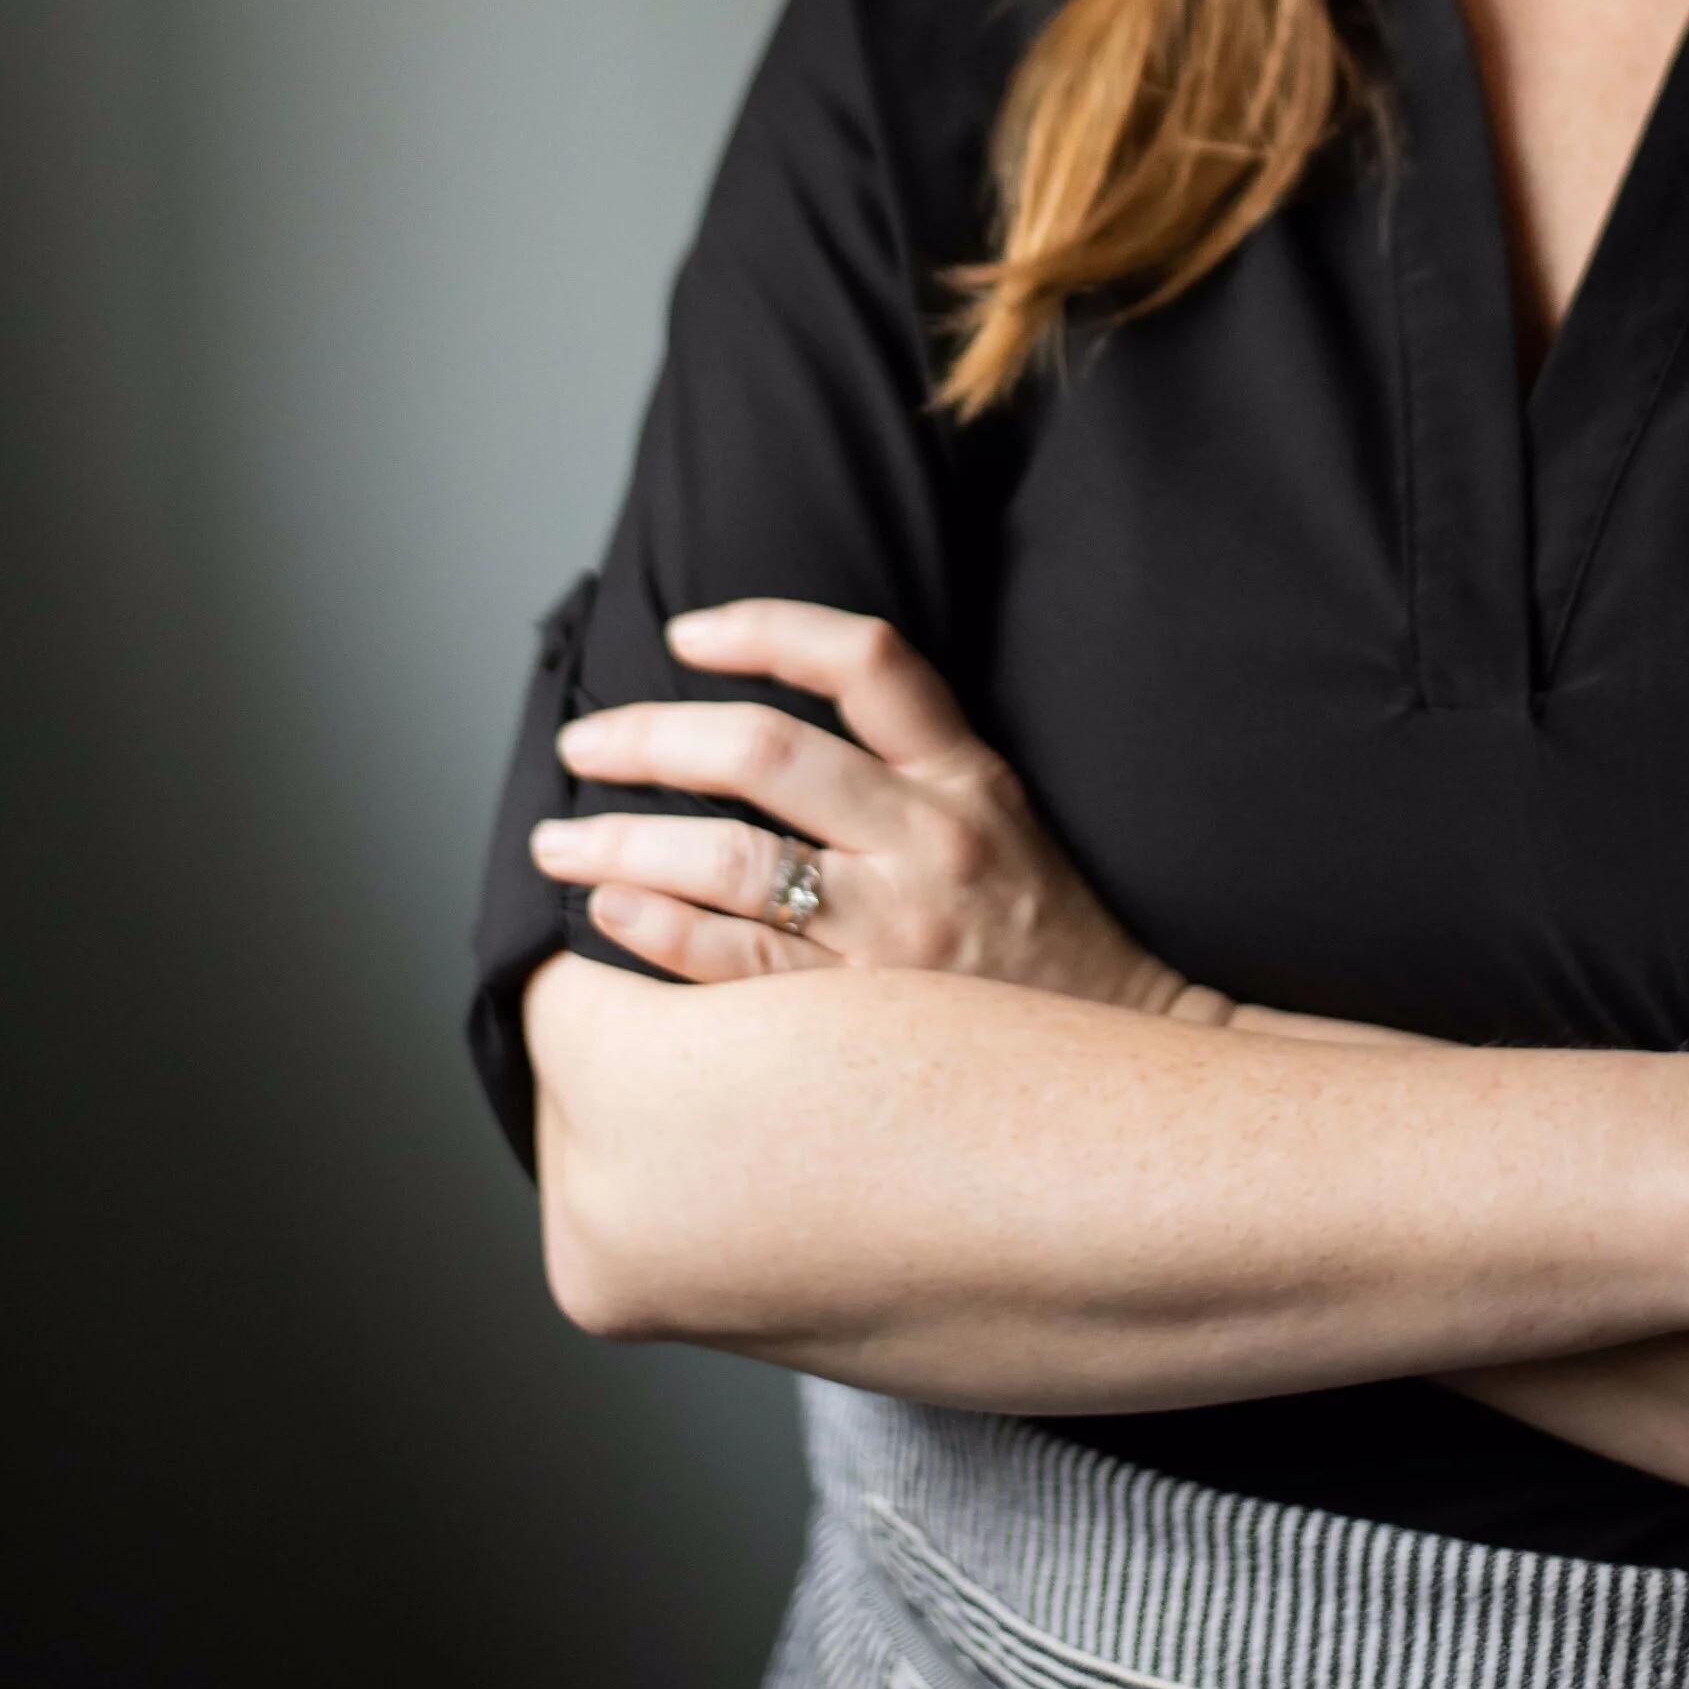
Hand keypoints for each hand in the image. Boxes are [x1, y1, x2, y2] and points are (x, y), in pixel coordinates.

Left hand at [529, 599, 1210, 1017]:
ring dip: (620, 844)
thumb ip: (906, 762)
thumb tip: (753, 726)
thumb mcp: (1002, 814)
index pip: (865, 659)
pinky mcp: (864, 1023)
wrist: (1128, 1063)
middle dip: (649, 738)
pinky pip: (735, 966)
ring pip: (729, 860)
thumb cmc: (1043, 935)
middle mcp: (930, 840)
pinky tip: (609, 919)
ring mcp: (894, 934)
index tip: (685, 632)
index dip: (766, 626)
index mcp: (966, 775)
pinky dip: (658, 933)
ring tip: (559, 845)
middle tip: (583, 743)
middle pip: (764, 752)